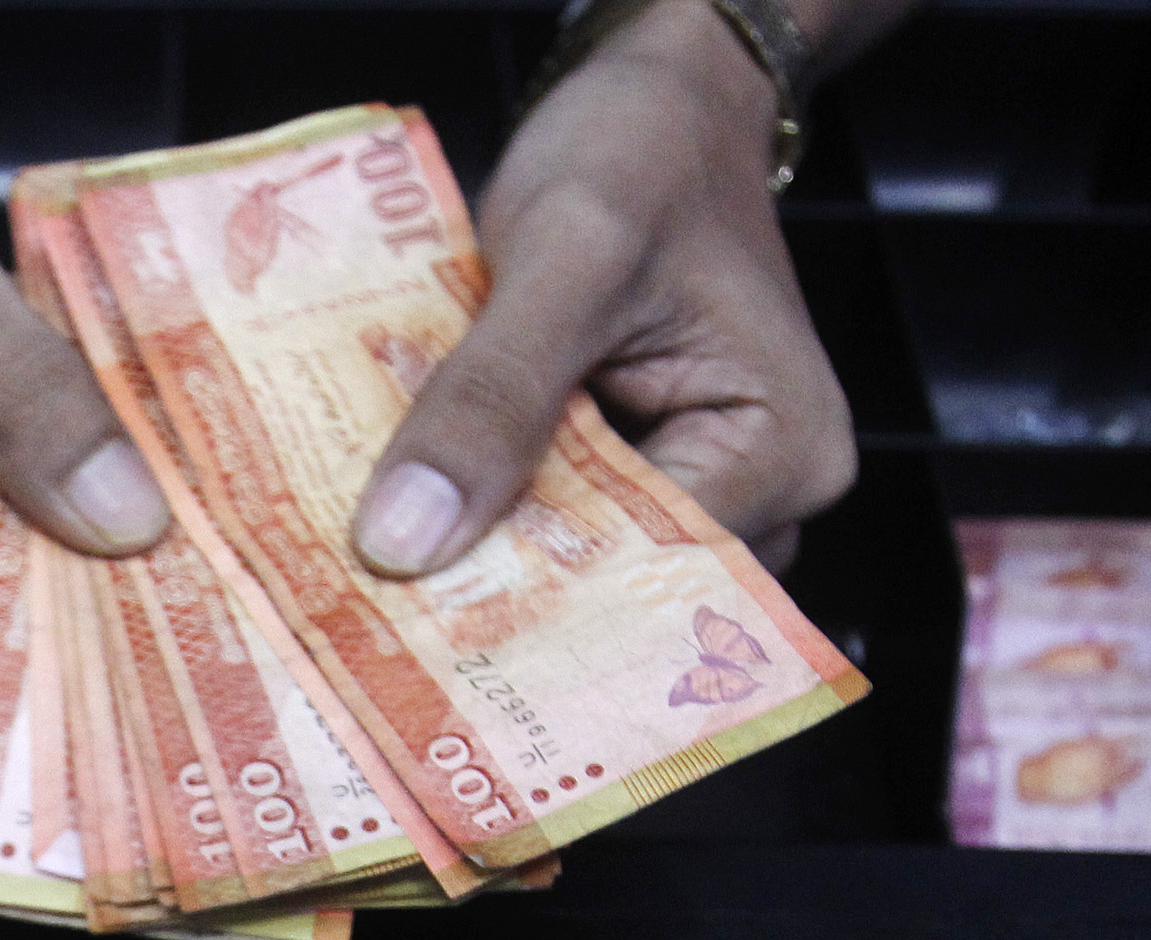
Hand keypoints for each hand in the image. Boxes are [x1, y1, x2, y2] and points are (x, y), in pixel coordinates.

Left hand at [349, 0, 857, 578]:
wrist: (663, 93)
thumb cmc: (643, 148)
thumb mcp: (565, 254)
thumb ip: (492, 397)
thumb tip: (405, 544)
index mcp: (786, 452)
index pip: (646, 579)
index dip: (526, 606)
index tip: (402, 634)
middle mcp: (768, 490)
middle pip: (616, 585)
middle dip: (497, 589)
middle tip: (364, 614)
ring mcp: (709, 480)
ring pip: (581, 554)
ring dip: (484, 550)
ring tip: (375, 560)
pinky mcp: (647, 461)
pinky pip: (563, 510)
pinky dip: (491, 504)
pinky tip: (410, 504)